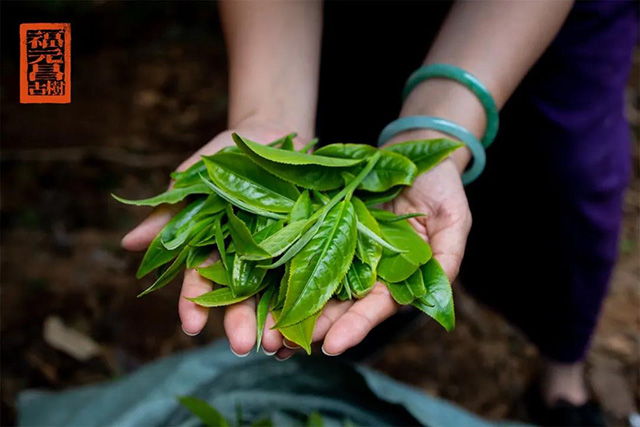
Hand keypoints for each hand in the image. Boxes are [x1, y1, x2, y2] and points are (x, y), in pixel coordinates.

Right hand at [121, 118, 303, 355]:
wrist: (272, 135)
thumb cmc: (225, 158)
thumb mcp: (196, 178)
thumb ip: (169, 211)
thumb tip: (129, 243)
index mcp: (213, 248)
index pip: (199, 283)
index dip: (193, 305)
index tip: (191, 327)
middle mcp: (244, 259)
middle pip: (239, 297)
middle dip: (238, 322)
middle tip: (241, 345)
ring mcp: (276, 253)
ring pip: (274, 293)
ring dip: (274, 320)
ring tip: (278, 343)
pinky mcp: (307, 244)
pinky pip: (309, 273)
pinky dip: (309, 296)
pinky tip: (312, 318)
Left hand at [272, 140, 471, 359]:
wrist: (414, 150)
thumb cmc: (440, 186)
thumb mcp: (453, 219)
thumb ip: (448, 257)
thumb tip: (440, 296)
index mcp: (396, 276)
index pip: (375, 307)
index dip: (355, 326)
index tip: (332, 345)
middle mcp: (365, 269)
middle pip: (336, 304)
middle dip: (311, 326)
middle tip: (282, 346)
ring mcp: (341, 247)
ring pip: (312, 282)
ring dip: (289, 306)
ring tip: (266, 331)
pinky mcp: (322, 225)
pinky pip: (299, 247)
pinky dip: (280, 269)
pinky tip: (259, 287)